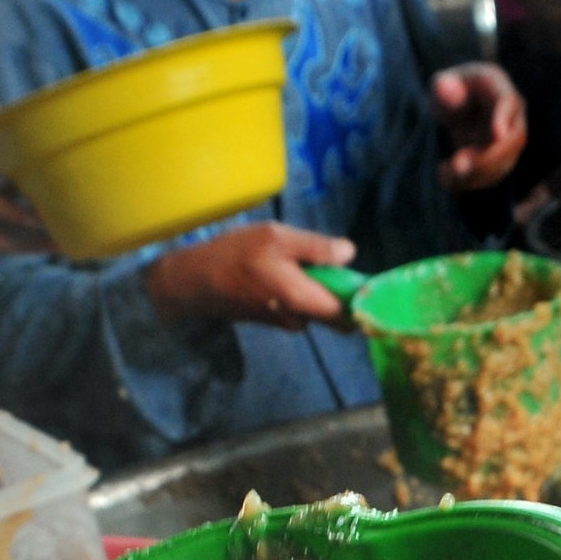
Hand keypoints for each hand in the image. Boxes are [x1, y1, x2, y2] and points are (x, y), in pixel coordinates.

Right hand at [144, 224, 354, 329]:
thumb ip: (315, 247)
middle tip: (329, 261)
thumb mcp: (276, 238)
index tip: (364, 279)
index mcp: (303, 299)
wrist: (196, 282)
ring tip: (297, 261)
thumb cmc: (235, 256)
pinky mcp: (277, 319)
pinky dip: (303, 290)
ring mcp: (287, 322)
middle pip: (337, 313)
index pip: (349, 314)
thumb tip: (350, 253)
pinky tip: (284, 271)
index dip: (361, 298)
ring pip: (318, 306)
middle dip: (340, 290)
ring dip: (318, 286)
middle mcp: (299, 319)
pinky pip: (303, 306)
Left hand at [432, 65, 526, 191]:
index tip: (496, 134)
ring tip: (443, 172)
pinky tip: (445, 177)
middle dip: (487, 156)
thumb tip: (442, 87)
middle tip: (457, 166)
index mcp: (497, 87)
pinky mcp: (500, 161)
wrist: (455, 111)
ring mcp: (509, 140)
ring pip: (503, 163)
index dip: (504, 118)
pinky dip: (469, 181)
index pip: (508, 101)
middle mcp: (512, 114)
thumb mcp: (440, 87)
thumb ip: (442, 87)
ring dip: (475, 173)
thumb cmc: (448, 92)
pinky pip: (491, 176)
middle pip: (513, 139)